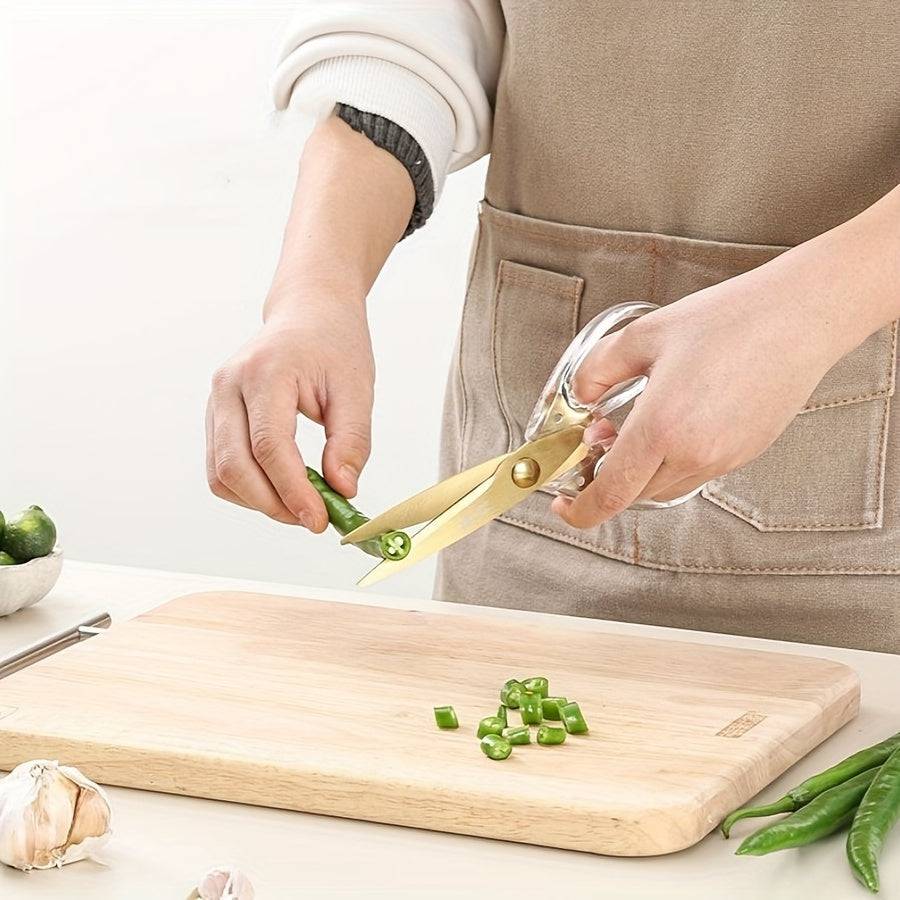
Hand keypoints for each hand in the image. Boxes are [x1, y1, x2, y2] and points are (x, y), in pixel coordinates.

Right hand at [205, 114, 413, 529]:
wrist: (309, 311)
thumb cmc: (335, 343)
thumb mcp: (357, 390)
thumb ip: (352, 442)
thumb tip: (343, 492)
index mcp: (266, 372)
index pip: (269, 446)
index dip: (292, 491)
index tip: (319, 520)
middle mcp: (228, 385)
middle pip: (234, 467)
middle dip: (274, 505)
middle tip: (314, 520)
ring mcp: (215, 400)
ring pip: (221, 474)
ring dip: (260, 501)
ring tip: (303, 503)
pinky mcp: (215, 415)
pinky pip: (221, 467)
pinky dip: (250, 489)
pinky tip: (284, 487)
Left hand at [551, 258, 843, 528]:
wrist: (801, 316)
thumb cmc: (729, 319)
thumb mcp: (644, 336)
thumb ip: (597, 371)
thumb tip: (578, 398)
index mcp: (663, 427)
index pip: (610, 494)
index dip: (579, 510)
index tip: (562, 504)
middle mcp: (695, 453)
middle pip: (633, 494)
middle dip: (605, 476)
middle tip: (597, 437)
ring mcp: (725, 459)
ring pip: (664, 487)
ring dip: (640, 469)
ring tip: (638, 423)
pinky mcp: (745, 455)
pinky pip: (694, 472)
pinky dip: (671, 460)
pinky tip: (673, 421)